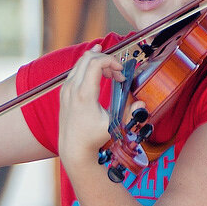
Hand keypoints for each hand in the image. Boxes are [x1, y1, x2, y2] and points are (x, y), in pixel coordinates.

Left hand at [58, 45, 121, 163]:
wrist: (73, 147)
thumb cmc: (92, 137)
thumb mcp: (114, 126)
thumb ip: (129, 113)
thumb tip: (142, 104)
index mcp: (84, 95)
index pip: (95, 63)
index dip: (111, 61)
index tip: (121, 71)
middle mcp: (72, 89)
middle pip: (88, 58)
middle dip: (106, 60)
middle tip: (117, 73)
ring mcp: (66, 89)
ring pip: (81, 62)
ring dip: (98, 63)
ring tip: (111, 74)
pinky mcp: (64, 91)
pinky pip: (76, 70)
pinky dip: (89, 68)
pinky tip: (98, 71)